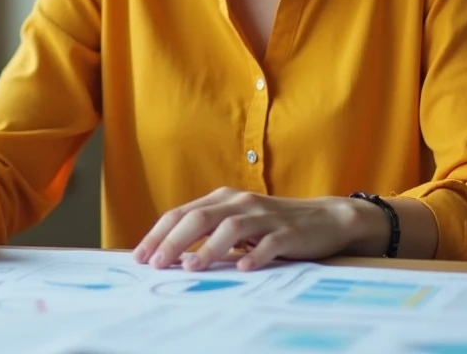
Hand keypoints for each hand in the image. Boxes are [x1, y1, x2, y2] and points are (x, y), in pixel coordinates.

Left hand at [132, 187, 384, 271]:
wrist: (326, 219)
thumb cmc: (273, 225)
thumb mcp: (237, 224)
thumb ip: (208, 233)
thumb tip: (172, 256)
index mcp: (223, 199)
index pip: (182, 213)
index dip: (159, 234)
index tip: (140, 257)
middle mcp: (240, 202)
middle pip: (200, 217)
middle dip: (174, 241)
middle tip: (156, 264)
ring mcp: (266, 216)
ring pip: (232, 227)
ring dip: (209, 248)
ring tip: (192, 268)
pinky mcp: (289, 232)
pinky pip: (270, 243)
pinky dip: (255, 254)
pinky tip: (242, 267)